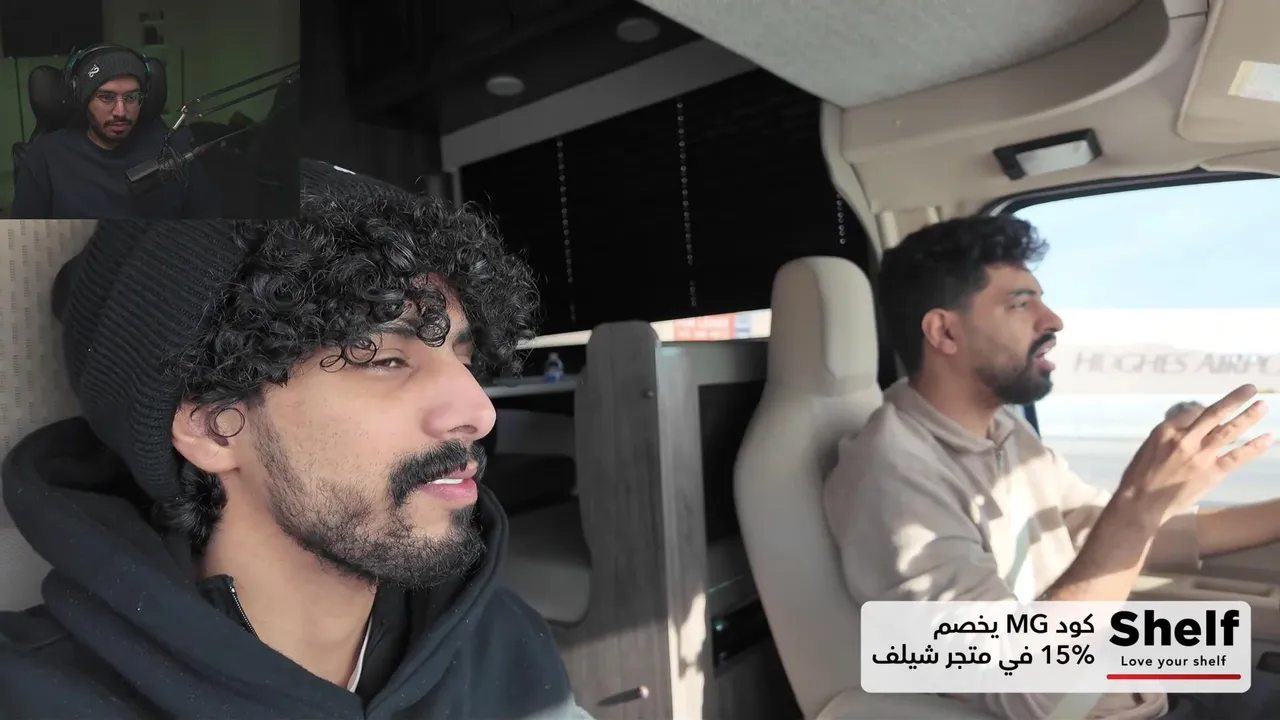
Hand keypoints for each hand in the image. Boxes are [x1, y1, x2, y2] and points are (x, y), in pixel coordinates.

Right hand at [1120, 384, 1271, 521]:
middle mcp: (1185, 438)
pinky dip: (1254, 447)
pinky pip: (1236, 456)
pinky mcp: (1212, 472)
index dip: (1206, 409)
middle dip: (1234, 400)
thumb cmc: (1139, 476)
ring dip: (1248, 417)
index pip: (1193, 413)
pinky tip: (1268, 438)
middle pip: (1214, 414)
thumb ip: (1170, 436)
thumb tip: (1190, 430)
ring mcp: (1201, 455)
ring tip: (1263, 405)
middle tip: (1251, 389)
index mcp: (1166, 431)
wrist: (1140, 503)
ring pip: (1228, 431)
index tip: (1215, 410)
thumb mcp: (1148, 447)